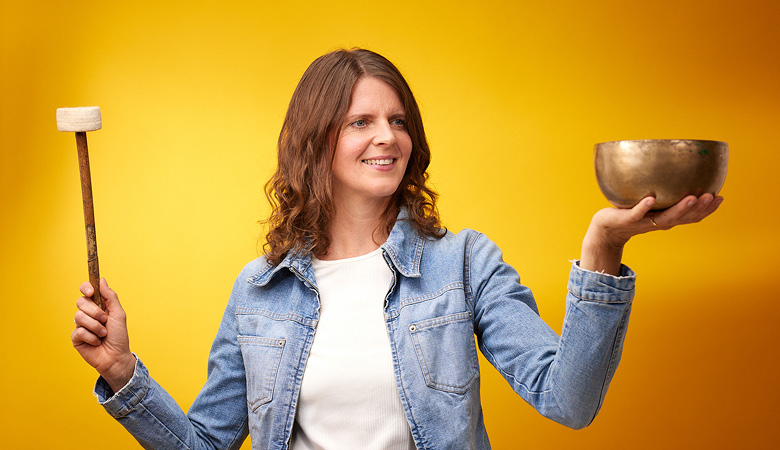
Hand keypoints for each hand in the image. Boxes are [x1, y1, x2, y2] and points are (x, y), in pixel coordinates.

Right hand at [71, 278, 135, 392]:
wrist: (116, 357)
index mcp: (98, 306)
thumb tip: (102, 280)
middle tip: (105, 320)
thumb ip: (110, 297)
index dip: (85, 288)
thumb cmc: (119, 336)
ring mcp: (81, 326)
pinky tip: (96, 343)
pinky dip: (91, 337)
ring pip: (79, 316)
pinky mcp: (76, 338)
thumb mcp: (119, 314)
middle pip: (81, 302)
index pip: (86, 291)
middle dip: (95, 311)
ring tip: (103, 334)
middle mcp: (88, 314)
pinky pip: (78, 331)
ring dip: (95, 326)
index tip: (90, 291)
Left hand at [580, 194, 723, 274]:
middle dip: (700, 208)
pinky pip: (637, 213)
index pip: (692, 216)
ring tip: (693, 197)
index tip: (721, 197)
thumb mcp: (652, 206)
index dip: (707, 210)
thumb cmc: (630, 214)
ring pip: (666, 218)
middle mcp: (659, 223)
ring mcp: (644, 222)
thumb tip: (680, 175)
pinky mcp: (627, 219)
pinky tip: (652, 199)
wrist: (606, 229)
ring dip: (680, 208)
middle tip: (712, 196)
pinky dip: (645, 207)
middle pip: (683, 218)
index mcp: (667, 219)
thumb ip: (665, 196)